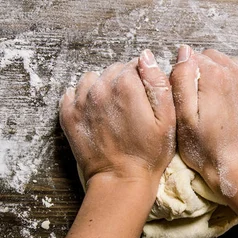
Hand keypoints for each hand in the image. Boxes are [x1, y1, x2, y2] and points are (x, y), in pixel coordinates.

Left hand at [59, 50, 175, 188]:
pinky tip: (96, 114)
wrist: (120, 180)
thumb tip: (146, 57)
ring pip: (93, 79)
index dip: (143, 79)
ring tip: (113, 110)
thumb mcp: (168, 119)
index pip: (135, 64)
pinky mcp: (68, 115)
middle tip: (132, 107)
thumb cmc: (148, 154)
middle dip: (124, 83)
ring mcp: (80, 101)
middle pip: (113, 70)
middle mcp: (99, 88)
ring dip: (103, 88)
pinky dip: (84, 99)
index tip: (146, 98)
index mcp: (126, 85)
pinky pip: (73, 93)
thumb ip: (158, 83)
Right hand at [170, 46, 237, 195]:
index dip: (186, 76)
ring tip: (219, 105)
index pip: (193, 57)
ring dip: (223, 79)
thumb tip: (184, 52)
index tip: (188, 97)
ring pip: (232, 65)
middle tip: (203, 102)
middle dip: (205, 74)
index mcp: (214, 76)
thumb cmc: (207, 149)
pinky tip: (234, 107)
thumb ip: (181, 79)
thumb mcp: (183, 118)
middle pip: (213, 58)